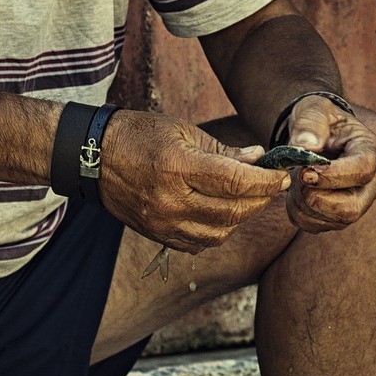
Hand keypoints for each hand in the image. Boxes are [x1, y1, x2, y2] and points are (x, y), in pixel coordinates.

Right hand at [96, 111, 288, 251]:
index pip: (237, 182)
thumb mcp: (183, 131)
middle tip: (270, 185)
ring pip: (220, 233)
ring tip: (246, 198)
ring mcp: (163, 223)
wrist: (93, 157)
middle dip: (260, 199)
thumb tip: (259, 159)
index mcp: (179, 167)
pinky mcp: (158, 236)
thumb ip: (224, 151)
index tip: (282, 175)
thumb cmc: (140, 135)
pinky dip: (218, 231)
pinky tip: (220, 212)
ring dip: (241, 217)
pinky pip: (200, 244)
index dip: (266, 182)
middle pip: (234, 212)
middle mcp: (172, 201)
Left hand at [279, 96, 375, 233]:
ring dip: (304, 205)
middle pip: (352, 207)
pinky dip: (298, 214)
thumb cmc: (321, 119)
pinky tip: (295, 193)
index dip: (333, 176)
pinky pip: (318, 226)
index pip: (363, 171)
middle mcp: (371, 182)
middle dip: (317, 198)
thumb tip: (304, 146)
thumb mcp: (315, 108)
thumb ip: (311, 122)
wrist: (319, 135)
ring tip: (294, 180)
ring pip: (334, 220)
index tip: (305, 171)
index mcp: (371, 151)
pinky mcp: (340, 216)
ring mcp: (358, 202)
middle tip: (297, 177)